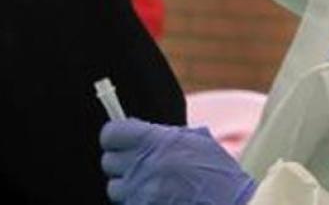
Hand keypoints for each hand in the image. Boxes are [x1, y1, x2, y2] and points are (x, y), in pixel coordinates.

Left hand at [101, 118, 255, 204]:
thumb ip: (164, 136)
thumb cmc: (220, 176)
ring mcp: (143, 195)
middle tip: (139, 166)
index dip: (115, 136)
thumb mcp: (196, 143)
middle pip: (109, 163)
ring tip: (153, 188)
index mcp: (156, 142)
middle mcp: (145, 168)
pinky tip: (161, 201)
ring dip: (129, 188)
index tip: (120, 140)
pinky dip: (140, 203)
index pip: (111, 133)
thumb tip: (134, 131)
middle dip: (122, 164)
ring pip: (116, 189)